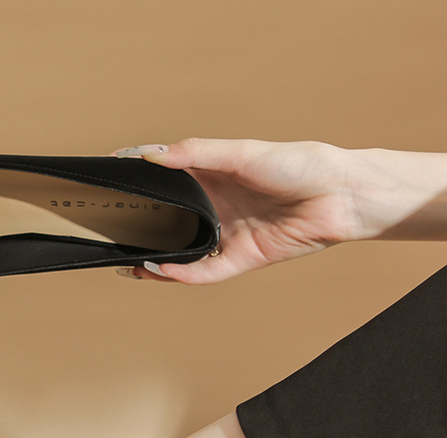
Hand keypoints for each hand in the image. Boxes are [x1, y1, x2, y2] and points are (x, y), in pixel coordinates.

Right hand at [115, 138, 446, 283]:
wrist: (339, 195)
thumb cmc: (297, 164)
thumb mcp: (239, 152)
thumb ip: (195, 154)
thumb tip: (152, 155)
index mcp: (210, 178)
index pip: (164, 183)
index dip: (136, 184)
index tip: (107, 183)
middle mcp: (213, 209)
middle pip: (167, 223)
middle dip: (139, 232)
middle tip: (111, 235)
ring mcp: (225, 235)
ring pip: (181, 254)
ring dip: (155, 261)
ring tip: (130, 263)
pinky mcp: (240, 259)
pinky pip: (205, 272)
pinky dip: (183, 275)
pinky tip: (162, 271)